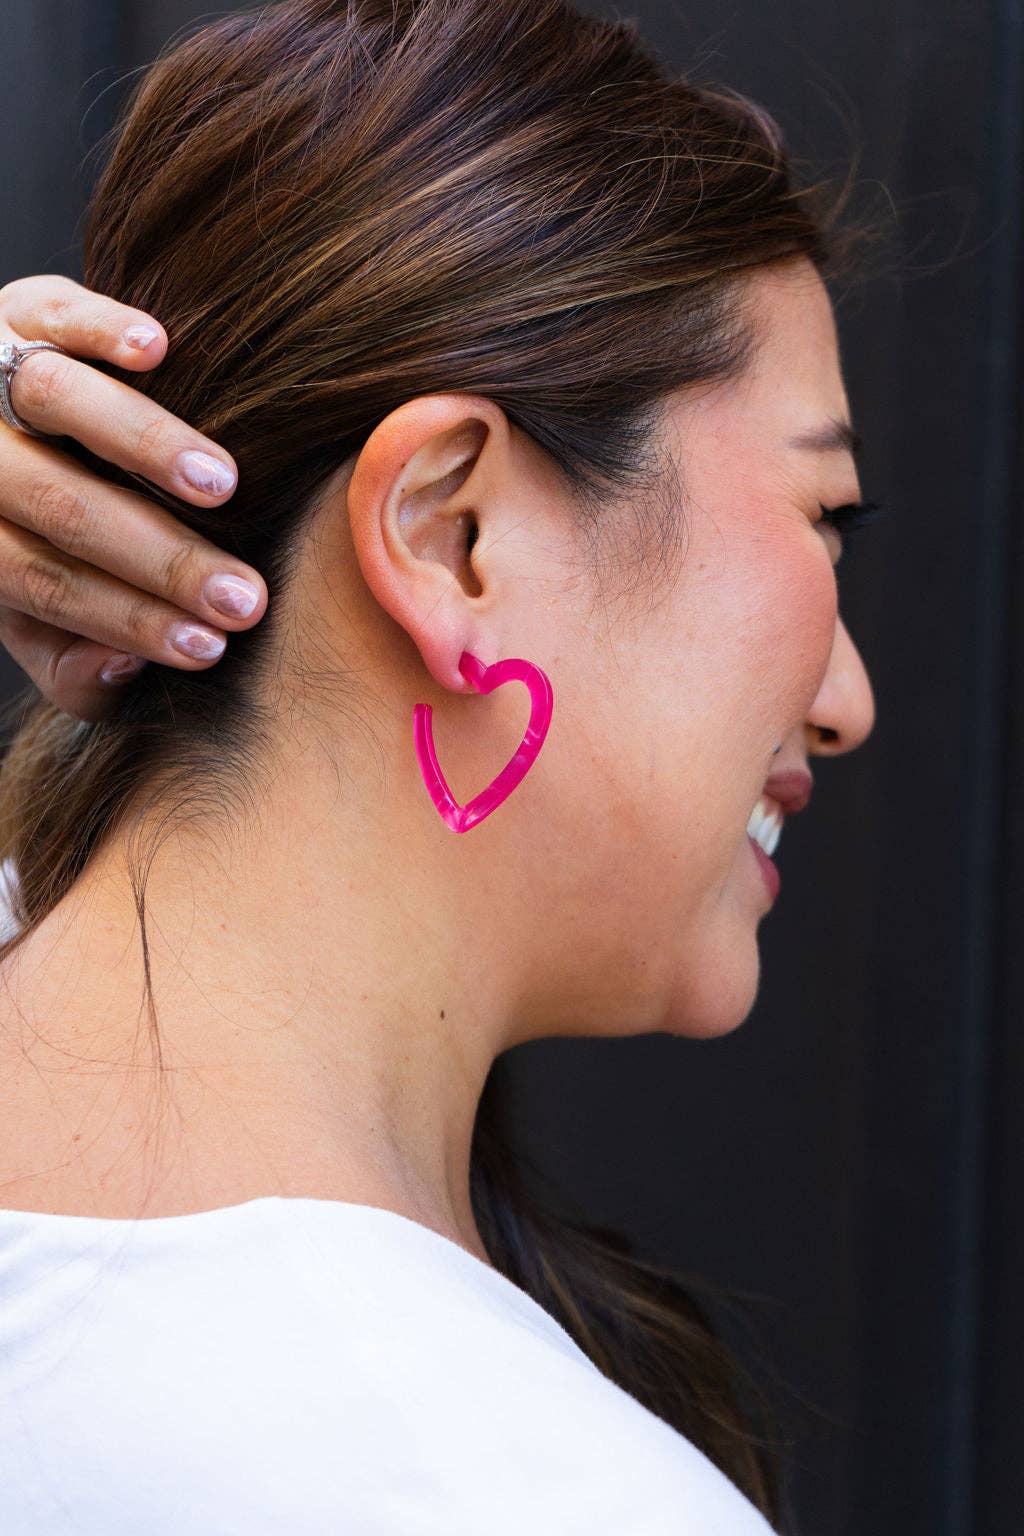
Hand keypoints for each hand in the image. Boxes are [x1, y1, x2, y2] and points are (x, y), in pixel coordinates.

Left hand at [0, 273, 267, 721]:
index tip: (211, 648)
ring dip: (144, 445)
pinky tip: (159, 350)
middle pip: (60, 505)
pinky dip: (102, 328)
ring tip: (223, 486)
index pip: (44, 581)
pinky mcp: (20, 308)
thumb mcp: (31, 622)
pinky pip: (55, 311)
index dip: (126, 618)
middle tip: (243, 595)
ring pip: (56, 400)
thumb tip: (128, 666)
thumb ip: (71, 665)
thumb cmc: (32, 544)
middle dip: (159, 558)